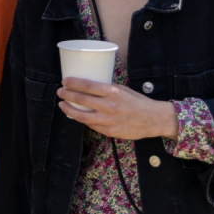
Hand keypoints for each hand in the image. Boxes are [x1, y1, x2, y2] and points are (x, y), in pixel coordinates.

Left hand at [56, 77, 178, 140]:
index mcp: (112, 92)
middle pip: (81, 100)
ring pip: (82, 116)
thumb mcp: (122, 89)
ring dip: (69, 109)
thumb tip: (87, 87)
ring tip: (62, 105)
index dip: (72, 83)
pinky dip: (82, 119)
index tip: (64, 81)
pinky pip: (91, 125)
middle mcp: (109, 106)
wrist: (153, 119)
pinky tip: (77, 115)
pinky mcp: (109, 132)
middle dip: (67, 95)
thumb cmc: (138, 101)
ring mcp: (108, 120)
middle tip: (60, 92)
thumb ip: (106, 89)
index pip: (86, 85)